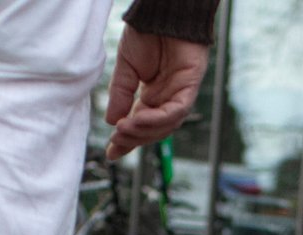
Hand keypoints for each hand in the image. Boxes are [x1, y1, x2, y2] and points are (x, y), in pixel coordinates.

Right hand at [104, 29, 210, 160]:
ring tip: (123, 130)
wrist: (160, 13)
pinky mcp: (191, 85)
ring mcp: (180, 93)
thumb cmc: (146, 34)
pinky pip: (177, 110)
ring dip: (144, 130)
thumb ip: (120, 94)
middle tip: (115, 142)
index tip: (111, 153)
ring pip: (166, 124)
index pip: (141, 124)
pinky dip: (158, 118)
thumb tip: (111, 121)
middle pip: (154, 130)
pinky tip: (139, 118)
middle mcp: (167, 98)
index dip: (127, 140)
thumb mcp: (126, 68)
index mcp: (152, 95)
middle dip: (134, 139)